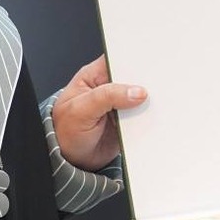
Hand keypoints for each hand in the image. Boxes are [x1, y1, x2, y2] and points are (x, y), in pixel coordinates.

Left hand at [50, 55, 144, 170]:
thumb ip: (106, 97)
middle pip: (133, 77)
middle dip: (145, 81)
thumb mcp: (80, 110)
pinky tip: (153, 118)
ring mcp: (121, 104)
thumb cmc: (65, 131)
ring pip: (142, 97)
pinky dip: (149, 118)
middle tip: (154, 87)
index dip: (133, 59)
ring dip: (148, 101)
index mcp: (94, 76)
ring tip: (154, 104)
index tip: (148, 63)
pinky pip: (144, 116)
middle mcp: (109, 88)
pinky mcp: (129, 121)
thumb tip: (135, 91)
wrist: (72, 161)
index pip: (117, 59)